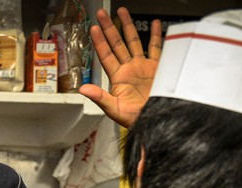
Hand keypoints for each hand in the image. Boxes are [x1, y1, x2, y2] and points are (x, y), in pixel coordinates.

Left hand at [79, 7, 161, 128]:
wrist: (157, 121)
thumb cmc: (135, 119)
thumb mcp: (115, 110)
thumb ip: (100, 97)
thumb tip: (83, 89)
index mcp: (118, 77)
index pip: (105, 55)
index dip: (99, 41)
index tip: (93, 28)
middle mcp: (129, 69)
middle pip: (117, 43)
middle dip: (109, 27)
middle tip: (101, 13)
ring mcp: (143, 66)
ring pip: (134, 41)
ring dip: (128, 26)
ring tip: (122, 11)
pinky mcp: (158, 67)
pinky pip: (157, 48)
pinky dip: (157, 36)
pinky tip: (156, 24)